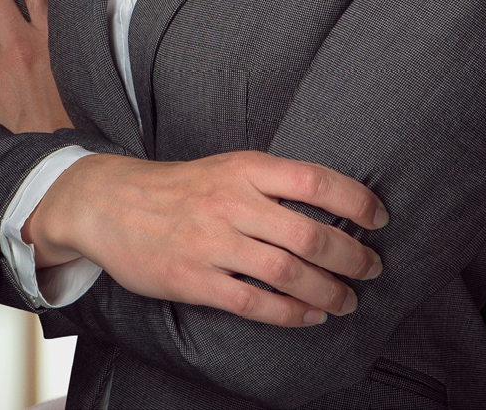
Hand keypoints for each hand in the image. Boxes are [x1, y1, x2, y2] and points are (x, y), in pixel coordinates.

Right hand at [24, 150, 388, 326]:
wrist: (106, 203)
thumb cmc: (177, 188)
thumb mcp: (224, 167)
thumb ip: (270, 182)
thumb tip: (331, 205)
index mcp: (243, 168)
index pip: (314, 179)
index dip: (354, 200)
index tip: (379, 218)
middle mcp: (231, 202)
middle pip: (309, 232)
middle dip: (351, 256)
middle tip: (372, 268)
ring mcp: (211, 243)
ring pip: (287, 272)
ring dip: (328, 291)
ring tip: (347, 301)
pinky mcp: (193, 279)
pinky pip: (254, 303)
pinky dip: (290, 314)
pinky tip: (310, 317)